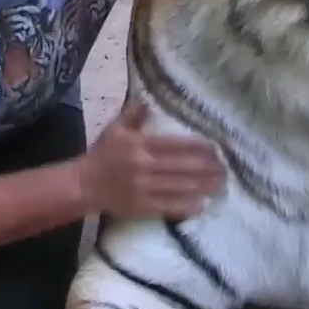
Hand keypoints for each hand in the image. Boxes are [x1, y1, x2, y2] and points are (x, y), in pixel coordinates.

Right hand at [75, 100, 225, 219]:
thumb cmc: (101, 155)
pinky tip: (201, 205)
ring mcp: (143, 189)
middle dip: (206, 168)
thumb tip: (148, 101)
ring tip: (219, 184)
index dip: (198, 148)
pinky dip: (185, 206)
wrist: (83, 185)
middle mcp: (144, 166)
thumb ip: (133, 114)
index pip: (176, 145)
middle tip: (225, 168)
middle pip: (182, 167)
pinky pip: (167, 207)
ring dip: (202, 186)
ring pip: (179, 187)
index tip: (215, 149)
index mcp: (140, 145)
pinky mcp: (141, 207)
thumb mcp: (115, 130)